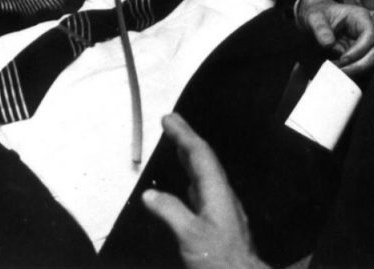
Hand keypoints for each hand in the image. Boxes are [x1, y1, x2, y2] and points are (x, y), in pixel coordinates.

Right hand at [142, 114, 268, 268]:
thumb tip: (151, 194)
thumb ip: (170, 212)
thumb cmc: (222, 259)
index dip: (184, 134)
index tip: (169, 119)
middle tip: (171, 122)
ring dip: (190, 157)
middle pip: (203, 159)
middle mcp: (221, 195)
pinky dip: (192, 179)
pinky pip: (203, 191)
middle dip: (186, 139)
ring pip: (204, 174)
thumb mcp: (191, 235)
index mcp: (216, 191)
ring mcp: (221, 207)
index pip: (199, 154)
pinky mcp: (219, 221)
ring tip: (178, 145)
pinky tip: (187, 185)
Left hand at [297, 0, 373, 76]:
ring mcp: (366, 42)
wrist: (319, 19)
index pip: (369, 34)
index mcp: (360, 16)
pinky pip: (361, 64)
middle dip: (361, 65)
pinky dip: (351, 70)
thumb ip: (320, 28)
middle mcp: (368, 29)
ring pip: (371, 61)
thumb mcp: (314, 17)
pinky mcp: (360, 52)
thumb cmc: (319, 14)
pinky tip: (338, 71)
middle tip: (342, 71)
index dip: (359, 49)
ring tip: (337, 71)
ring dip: (356, 69)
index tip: (343, 59)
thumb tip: (328, 44)